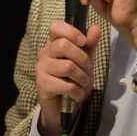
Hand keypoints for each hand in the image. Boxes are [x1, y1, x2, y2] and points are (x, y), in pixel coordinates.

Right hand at [35, 20, 101, 135]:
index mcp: (54, 45)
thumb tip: (95, 27)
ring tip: (82, 84)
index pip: (56, 27)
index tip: (83, 41)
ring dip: (82, 78)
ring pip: (68, 66)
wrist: (64, 108)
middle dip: (83, 59)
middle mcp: (44, 54)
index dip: (71, 31)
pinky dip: (77, 92)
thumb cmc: (73, 82)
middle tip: (86, 70)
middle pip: (63, 45)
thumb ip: (89, 46)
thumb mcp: (86, 63)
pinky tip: (76, 95)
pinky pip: (66, 85)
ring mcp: (41, 69)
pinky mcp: (42, 85)